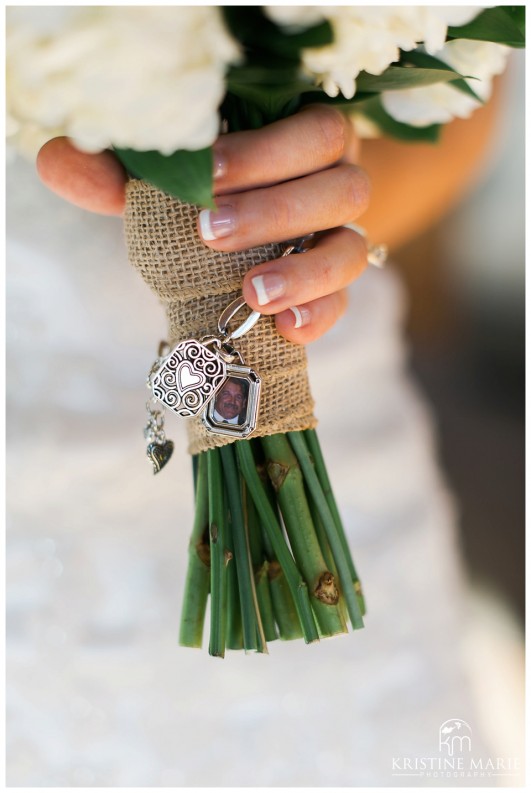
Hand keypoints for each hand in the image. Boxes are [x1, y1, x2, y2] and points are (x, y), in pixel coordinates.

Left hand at [37, 105, 369, 343]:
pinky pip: (343, 304)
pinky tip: (284, 328)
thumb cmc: (205, 200)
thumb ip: (117, 173)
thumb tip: (57, 160)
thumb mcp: (161, 183)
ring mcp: (341, 241)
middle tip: (211, 233)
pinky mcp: (335, 293)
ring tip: (250, 294)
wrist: (234, 247)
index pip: (315, 132)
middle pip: (345, 188)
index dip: (268, 152)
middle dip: (276, 211)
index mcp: (303, 142)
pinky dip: (317, 316)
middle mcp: (336, 185)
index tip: (206, 176)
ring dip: (304, 272)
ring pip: (351, 251)